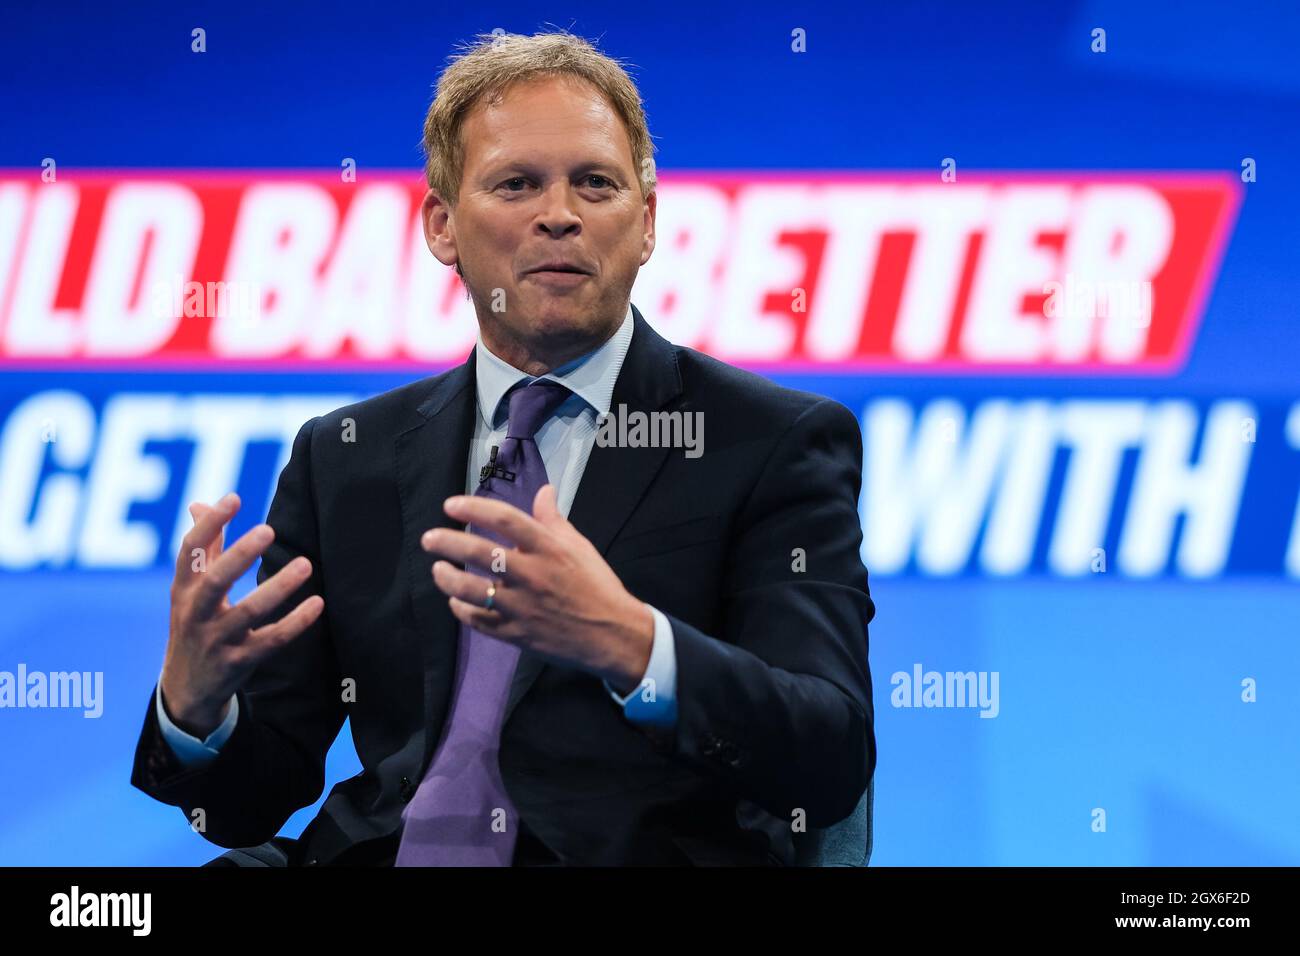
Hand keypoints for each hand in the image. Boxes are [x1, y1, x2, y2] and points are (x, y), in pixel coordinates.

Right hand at [159, 492, 323, 737]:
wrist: (187, 690)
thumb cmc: (194, 625)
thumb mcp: (188, 591)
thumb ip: (202, 549)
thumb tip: (199, 504)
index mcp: (183, 589)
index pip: (190, 552)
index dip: (209, 524)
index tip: (234, 498)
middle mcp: (196, 614)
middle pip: (215, 581)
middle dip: (240, 555)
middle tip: (269, 530)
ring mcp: (216, 640)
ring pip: (248, 613)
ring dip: (277, 588)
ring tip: (305, 564)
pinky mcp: (239, 663)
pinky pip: (271, 641)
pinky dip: (295, 623)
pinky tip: (317, 603)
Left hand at [423, 484, 653, 692]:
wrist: (612, 634)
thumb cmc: (596, 585)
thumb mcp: (578, 546)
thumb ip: (553, 519)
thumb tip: (544, 490)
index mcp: (548, 548)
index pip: (504, 520)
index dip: (473, 509)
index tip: (451, 505)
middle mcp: (531, 574)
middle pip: (479, 553)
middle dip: (447, 543)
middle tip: (429, 538)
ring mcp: (521, 606)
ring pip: (471, 590)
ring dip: (447, 578)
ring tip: (438, 570)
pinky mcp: (516, 633)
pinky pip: (479, 620)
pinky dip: (461, 609)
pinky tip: (456, 602)